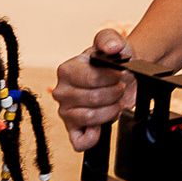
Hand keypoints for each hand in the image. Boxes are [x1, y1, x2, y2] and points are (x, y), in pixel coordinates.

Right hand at [53, 28, 137, 152]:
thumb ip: (110, 39)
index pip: (91, 79)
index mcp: (66, 70)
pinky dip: (93, 137)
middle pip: (93, 99)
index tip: (120, 74)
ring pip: (90, 118)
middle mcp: (61, 92)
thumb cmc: (112, 63)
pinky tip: (101, 126)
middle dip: (114, 94)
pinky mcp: (72, 129)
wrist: (119, 77)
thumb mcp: (113, 43)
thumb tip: (113, 48)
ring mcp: (65, 112)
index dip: (112, 78)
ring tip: (115, 102)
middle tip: (120, 88)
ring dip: (111, 110)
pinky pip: (80, 141)